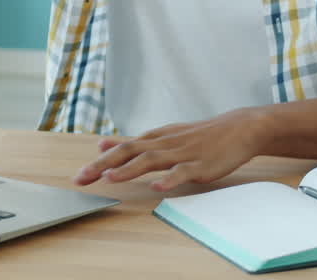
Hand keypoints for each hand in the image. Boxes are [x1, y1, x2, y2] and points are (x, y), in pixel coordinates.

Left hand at [72, 107, 271, 191]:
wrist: (238, 128)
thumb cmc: (199, 135)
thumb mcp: (163, 135)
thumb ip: (133, 143)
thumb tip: (102, 144)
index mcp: (155, 139)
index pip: (121, 149)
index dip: (99, 162)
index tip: (78, 176)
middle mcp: (164, 144)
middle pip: (129, 153)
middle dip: (104, 166)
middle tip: (82, 179)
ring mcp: (182, 154)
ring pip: (151, 160)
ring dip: (129, 170)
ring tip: (110, 178)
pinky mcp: (200, 165)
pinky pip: (182, 172)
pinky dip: (169, 179)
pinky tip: (157, 187)